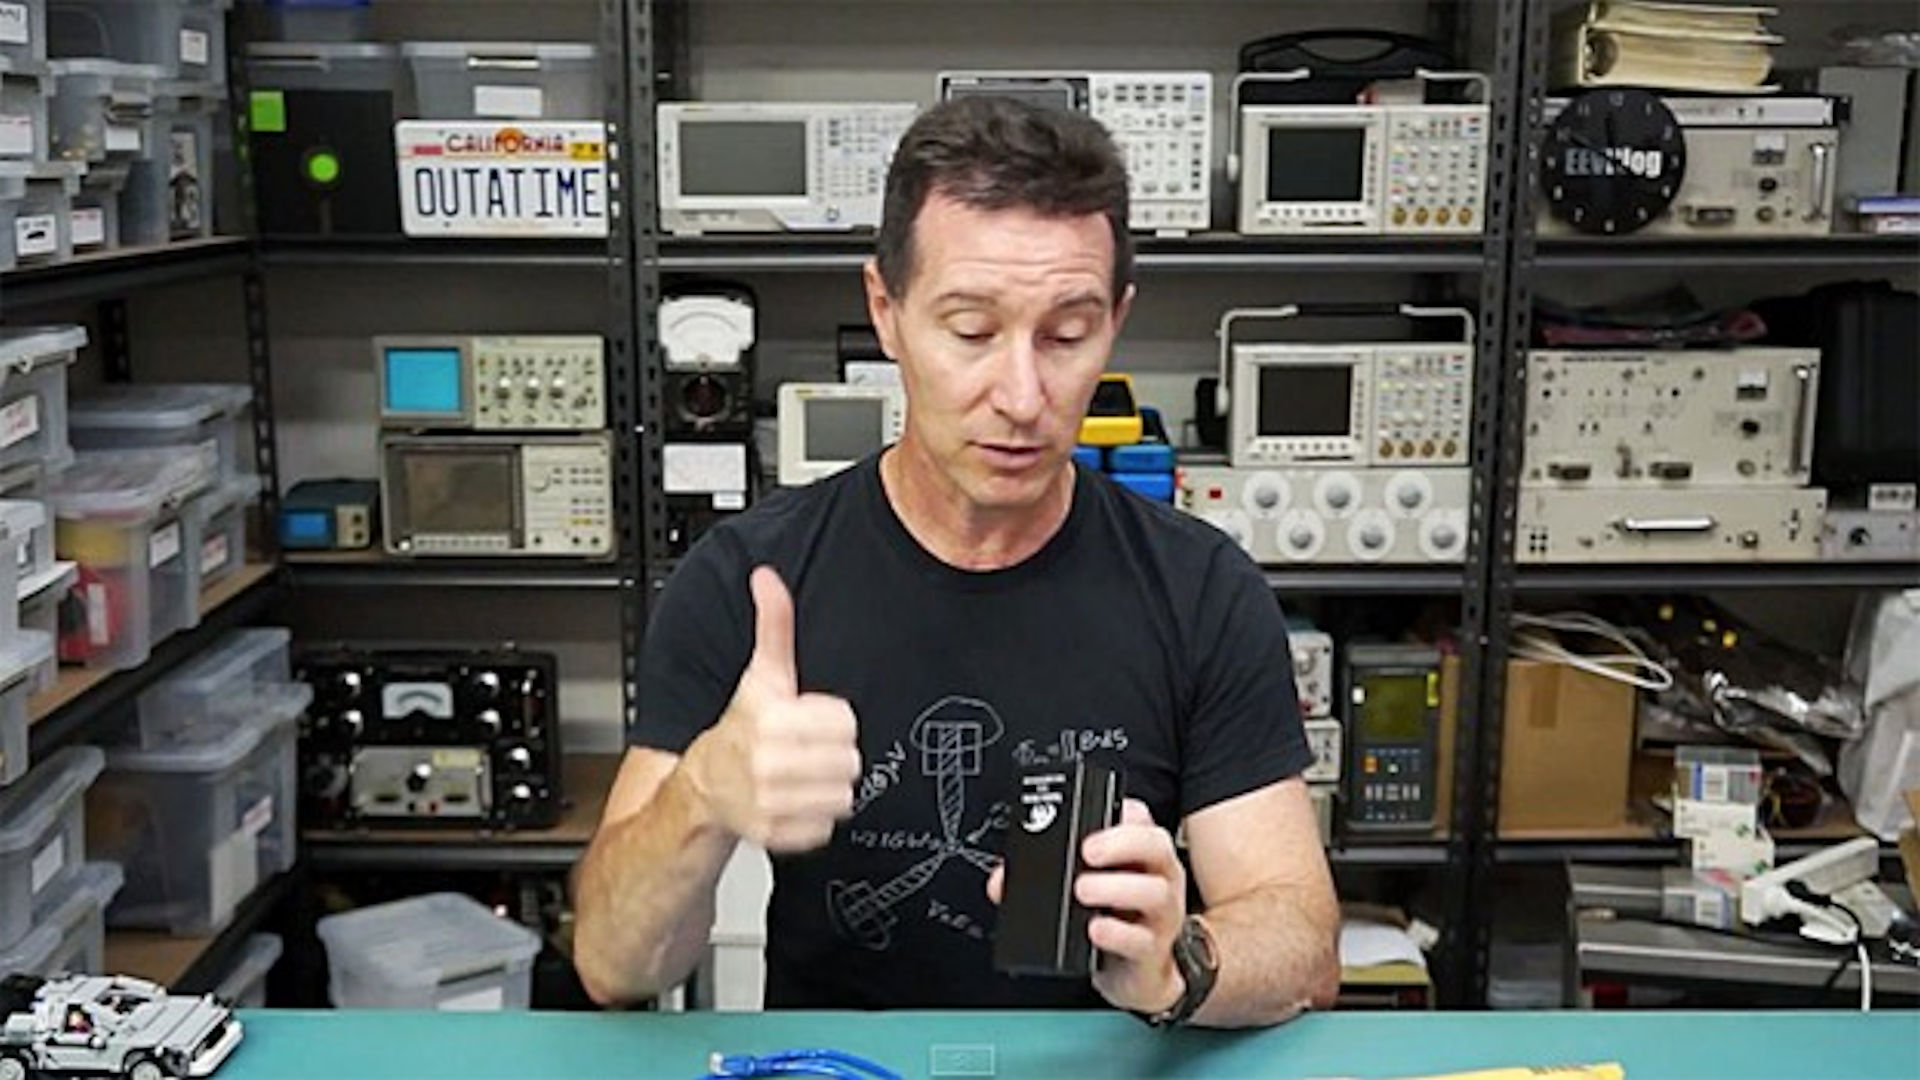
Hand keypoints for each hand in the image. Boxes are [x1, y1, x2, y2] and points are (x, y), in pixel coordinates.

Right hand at [683, 566, 861, 852]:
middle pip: (849, 759)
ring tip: (804, 775)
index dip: (833, 720)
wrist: (702, 788)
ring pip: (843, 794)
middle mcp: (767, 764)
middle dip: (834, 754)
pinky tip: (796, 801)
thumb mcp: (760, 675)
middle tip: (809, 751)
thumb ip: (773, 624)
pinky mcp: (775, 835)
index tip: (811, 722)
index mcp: (769, 720)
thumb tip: (767, 577)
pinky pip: (826, 825)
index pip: (845, 721)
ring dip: (829, 786)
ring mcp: (769, 803)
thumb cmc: (739, 728)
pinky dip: (816, 817)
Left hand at [986, 798, 1187, 1013]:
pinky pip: (1141, 940)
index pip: (1139, 816)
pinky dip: (1116, 934)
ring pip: (1153, 892)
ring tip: (1082, 890)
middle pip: (1155, 845)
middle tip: (1086, 852)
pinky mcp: (1151, 950)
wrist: (1132, 973)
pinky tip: (1095, 930)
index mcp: (1140, 852)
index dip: (1120, 811)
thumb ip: (1043, 874)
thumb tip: (1001, 881)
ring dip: (1115, 888)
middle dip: (1120, 843)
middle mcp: (1158, 876)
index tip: (1088, 815)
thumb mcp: (1080, 887)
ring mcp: (1160, 913)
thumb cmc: (1110, 918)